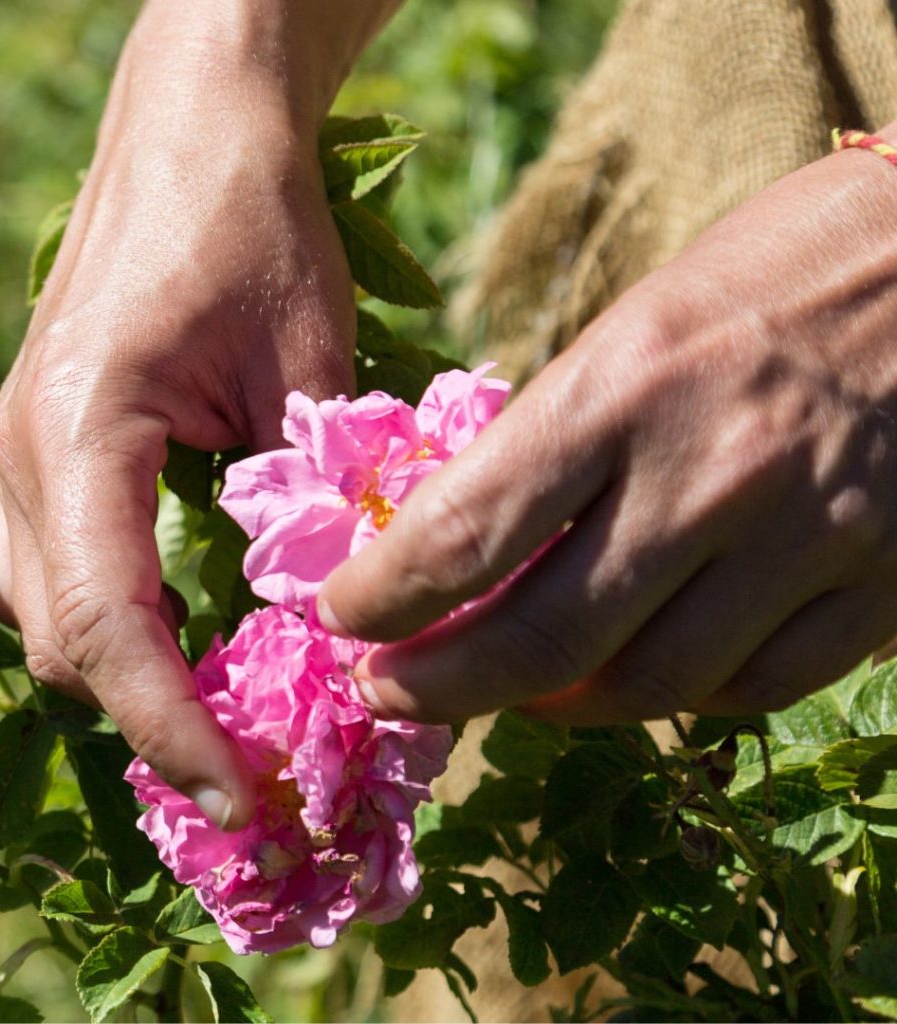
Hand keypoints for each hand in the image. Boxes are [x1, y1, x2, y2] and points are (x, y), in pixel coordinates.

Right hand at [0, 1, 378, 828]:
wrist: (197, 131)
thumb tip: (338, 619)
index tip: (245, 796)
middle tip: (262, 770)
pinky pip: (66, 572)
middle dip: (160, 720)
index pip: (109, 629)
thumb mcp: (307, 362)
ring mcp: (31, 453)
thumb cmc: (255, 223)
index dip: (174, 730)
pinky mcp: (58, 449)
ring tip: (233, 720)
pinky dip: (126, 627)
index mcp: (79, 435)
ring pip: (57, 618)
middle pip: (71, 643)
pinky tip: (196, 638)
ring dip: (139, 680)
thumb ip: (313, 501)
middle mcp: (29, 457)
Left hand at [319, 128, 896, 725]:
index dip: (383, 597)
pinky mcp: (878, 584)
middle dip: (438, 686)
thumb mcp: (636, 326)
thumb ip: (554, 441)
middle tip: (386, 690)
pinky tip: (628, 676)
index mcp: (626, 386)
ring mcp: (805, 539)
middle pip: (542, 639)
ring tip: (502, 687)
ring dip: (549, 704)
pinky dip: (668, 700)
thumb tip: (464, 539)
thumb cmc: (770, 273)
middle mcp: (710, 476)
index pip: (465, 532)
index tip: (340, 616)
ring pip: (645, 687)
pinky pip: (750, 689)